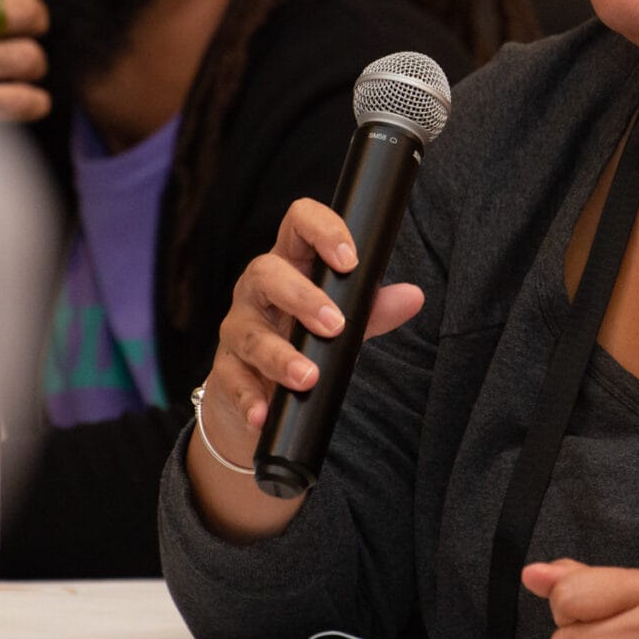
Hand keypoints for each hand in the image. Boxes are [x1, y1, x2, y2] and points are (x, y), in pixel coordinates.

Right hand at [198, 199, 425, 465]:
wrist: (263, 392)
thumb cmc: (306, 339)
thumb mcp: (341, 322)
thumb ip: (373, 310)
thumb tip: (413, 296)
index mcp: (290, 264)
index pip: (298, 224)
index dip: (322, 230)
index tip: (350, 260)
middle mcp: (257, 290)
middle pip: (266, 273)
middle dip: (302, 298)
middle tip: (336, 326)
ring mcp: (237, 328)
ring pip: (250, 333)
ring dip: (280, 356)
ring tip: (307, 378)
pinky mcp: (225, 369)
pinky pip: (233, 380)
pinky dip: (250, 399)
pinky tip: (263, 415)